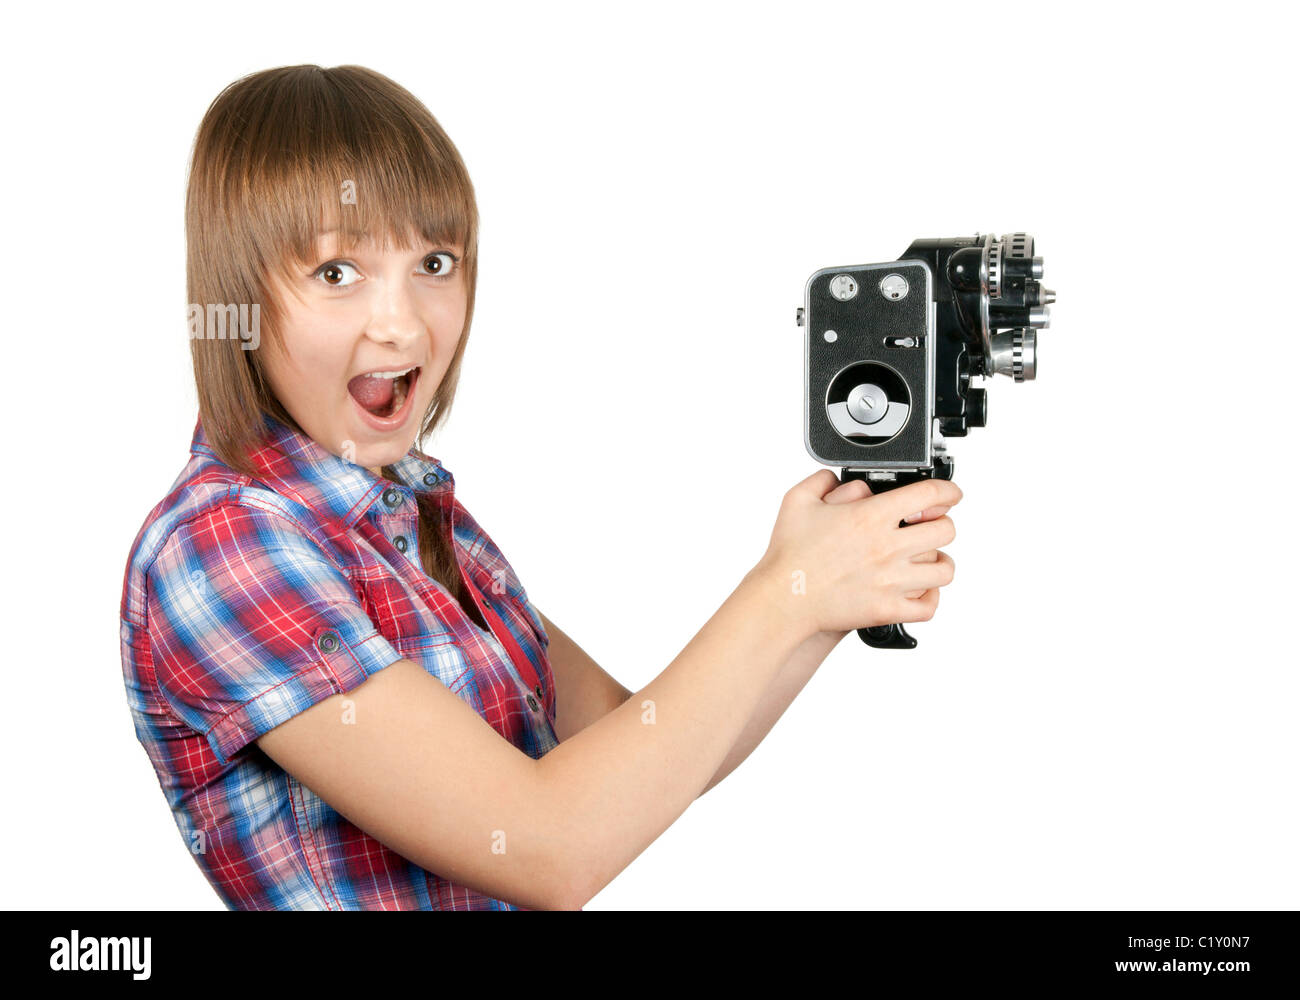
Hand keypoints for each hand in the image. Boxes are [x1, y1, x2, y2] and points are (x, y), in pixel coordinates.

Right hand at [755, 470, 961, 634]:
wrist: (782, 599)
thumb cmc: (789, 554)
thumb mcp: (797, 501)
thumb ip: (823, 480)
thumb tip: (842, 479)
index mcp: (871, 516)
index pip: (930, 494)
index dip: (947, 490)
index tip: (949, 493)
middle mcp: (887, 547)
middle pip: (946, 530)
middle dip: (942, 524)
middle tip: (931, 527)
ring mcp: (891, 581)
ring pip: (944, 570)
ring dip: (940, 561)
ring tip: (928, 560)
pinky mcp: (888, 609)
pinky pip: (929, 606)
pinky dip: (930, 598)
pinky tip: (918, 590)